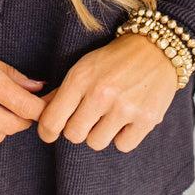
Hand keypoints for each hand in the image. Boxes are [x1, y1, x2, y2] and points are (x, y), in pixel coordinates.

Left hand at [36, 33, 178, 151]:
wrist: (155, 49)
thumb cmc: (114, 59)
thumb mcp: (83, 67)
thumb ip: (61, 92)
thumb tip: (40, 114)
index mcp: (81, 78)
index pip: (52, 120)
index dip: (47, 131)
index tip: (50, 133)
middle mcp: (101, 94)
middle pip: (74, 135)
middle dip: (78, 128)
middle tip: (87, 116)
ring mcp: (125, 108)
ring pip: (96, 143)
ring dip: (100, 133)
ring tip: (109, 115)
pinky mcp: (146, 119)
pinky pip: (122, 146)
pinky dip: (123, 136)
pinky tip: (126, 120)